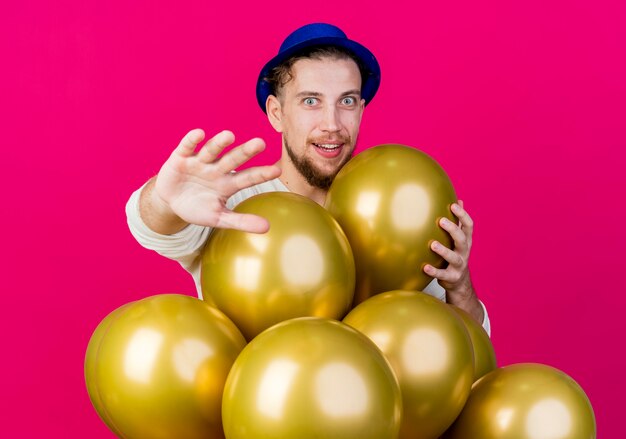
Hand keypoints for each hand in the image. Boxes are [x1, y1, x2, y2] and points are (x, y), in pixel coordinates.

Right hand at [153, 129, 280, 232]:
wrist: (171, 202)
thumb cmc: (198, 208)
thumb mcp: (219, 218)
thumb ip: (241, 221)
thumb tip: (267, 228)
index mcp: (228, 183)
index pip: (248, 178)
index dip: (261, 174)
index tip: (277, 171)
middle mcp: (217, 169)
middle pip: (233, 159)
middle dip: (245, 152)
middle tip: (260, 143)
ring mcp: (200, 161)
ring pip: (211, 150)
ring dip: (219, 143)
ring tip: (229, 136)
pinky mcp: (181, 157)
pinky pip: (187, 146)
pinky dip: (192, 140)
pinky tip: (199, 134)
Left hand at [423, 201, 483, 321]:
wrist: (460, 282)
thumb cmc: (456, 254)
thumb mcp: (460, 239)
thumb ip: (458, 222)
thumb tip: (459, 200)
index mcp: (466, 241)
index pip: (469, 226)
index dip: (463, 215)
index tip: (454, 204)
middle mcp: (464, 252)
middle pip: (462, 239)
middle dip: (453, 229)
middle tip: (441, 220)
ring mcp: (459, 266)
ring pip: (453, 258)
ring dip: (443, 251)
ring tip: (432, 244)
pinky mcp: (451, 277)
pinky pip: (442, 274)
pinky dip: (434, 271)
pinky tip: (424, 267)